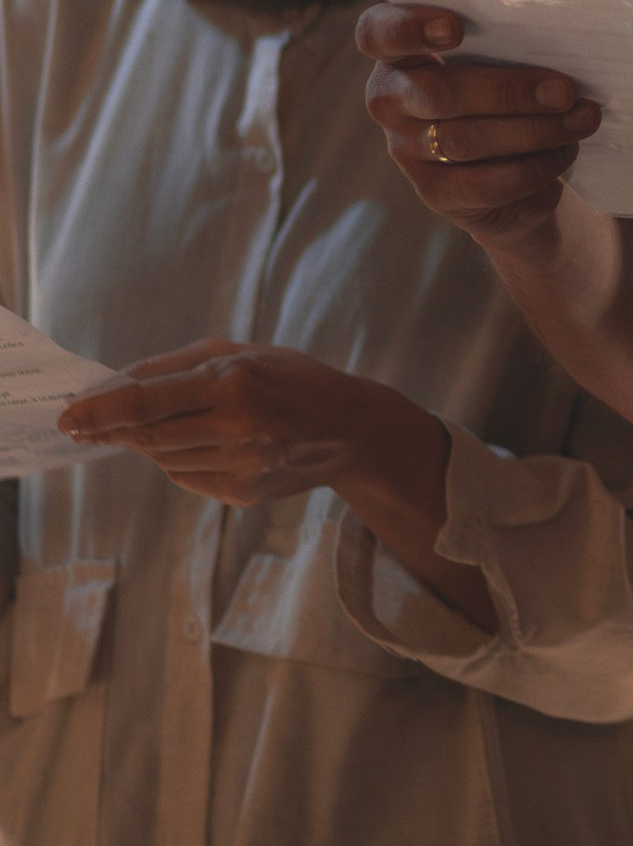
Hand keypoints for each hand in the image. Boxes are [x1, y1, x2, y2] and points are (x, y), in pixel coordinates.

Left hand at [61, 340, 431, 508]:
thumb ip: (175, 366)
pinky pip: (187, 478)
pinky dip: (181, 461)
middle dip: (114, 430)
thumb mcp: (242, 353)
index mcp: (235, 382)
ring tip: (176, 426)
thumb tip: (113, 387)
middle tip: (89, 427)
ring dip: (153, 444)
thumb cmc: (293, 379)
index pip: (146, 401)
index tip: (67, 418)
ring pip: (164, 460)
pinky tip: (204, 445)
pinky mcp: (242, 493)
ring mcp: (241, 465)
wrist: (351, 428)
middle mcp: (237, 427)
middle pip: (147, 435)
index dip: (99, 412)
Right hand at [359, 4, 601, 249]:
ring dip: (534, 130)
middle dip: (510, 92)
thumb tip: (562, 40)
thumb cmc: (509, 91)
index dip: (408, 29)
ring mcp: (408, 150)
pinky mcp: (437, 193)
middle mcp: (391, 100)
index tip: (455, 28)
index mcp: (400, 54)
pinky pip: (486, 183)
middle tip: (565, 91)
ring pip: (465, 140)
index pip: (378, 34)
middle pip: (439, 93)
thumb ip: (509, 45)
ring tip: (583, 119)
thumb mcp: (502, 61)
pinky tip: (566, 151)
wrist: (517, 170)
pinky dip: (534, 168)